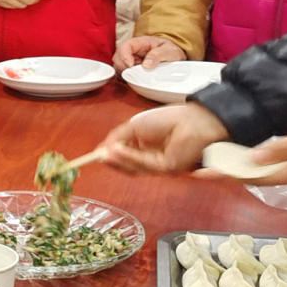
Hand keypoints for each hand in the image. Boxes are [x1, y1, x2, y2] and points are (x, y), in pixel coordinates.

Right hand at [99, 102, 228, 174]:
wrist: (191, 119)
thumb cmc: (167, 118)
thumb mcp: (135, 125)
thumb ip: (118, 137)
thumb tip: (102, 149)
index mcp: (144, 148)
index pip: (124, 157)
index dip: (110, 157)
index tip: (95, 155)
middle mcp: (150, 158)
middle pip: (127, 166)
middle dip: (112, 162)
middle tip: (97, 157)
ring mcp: (158, 165)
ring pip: (134, 168)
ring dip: (118, 161)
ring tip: (104, 153)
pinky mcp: (166, 168)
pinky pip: (144, 165)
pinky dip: (129, 158)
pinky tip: (117, 151)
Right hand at [113, 35, 186, 71]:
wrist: (174, 56)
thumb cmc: (171, 50)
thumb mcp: (169, 50)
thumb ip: (158, 55)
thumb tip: (146, 64)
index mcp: (140, 42)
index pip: (125, 46)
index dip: (124, 56)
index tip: (130, 66)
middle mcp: (132, 51)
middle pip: (118, 57)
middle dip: (122, 67)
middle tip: (134, 74)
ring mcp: (131, 60)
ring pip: (119, 66)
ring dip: (124, 73)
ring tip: (136, 77)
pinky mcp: (132, 69)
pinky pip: (123, 73)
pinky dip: (126, 78)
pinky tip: (135, 80)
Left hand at [197, 109, 286, 189]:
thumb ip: (286, 148)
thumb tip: (253, 160)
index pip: (255, 178)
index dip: (227, 176)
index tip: (200, 175)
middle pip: (266, 179)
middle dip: (237, 174)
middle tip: (209, 167)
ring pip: (281, 176)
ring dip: (257, 171)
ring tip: (231, 162)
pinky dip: (278, 167)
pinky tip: (269, 160)